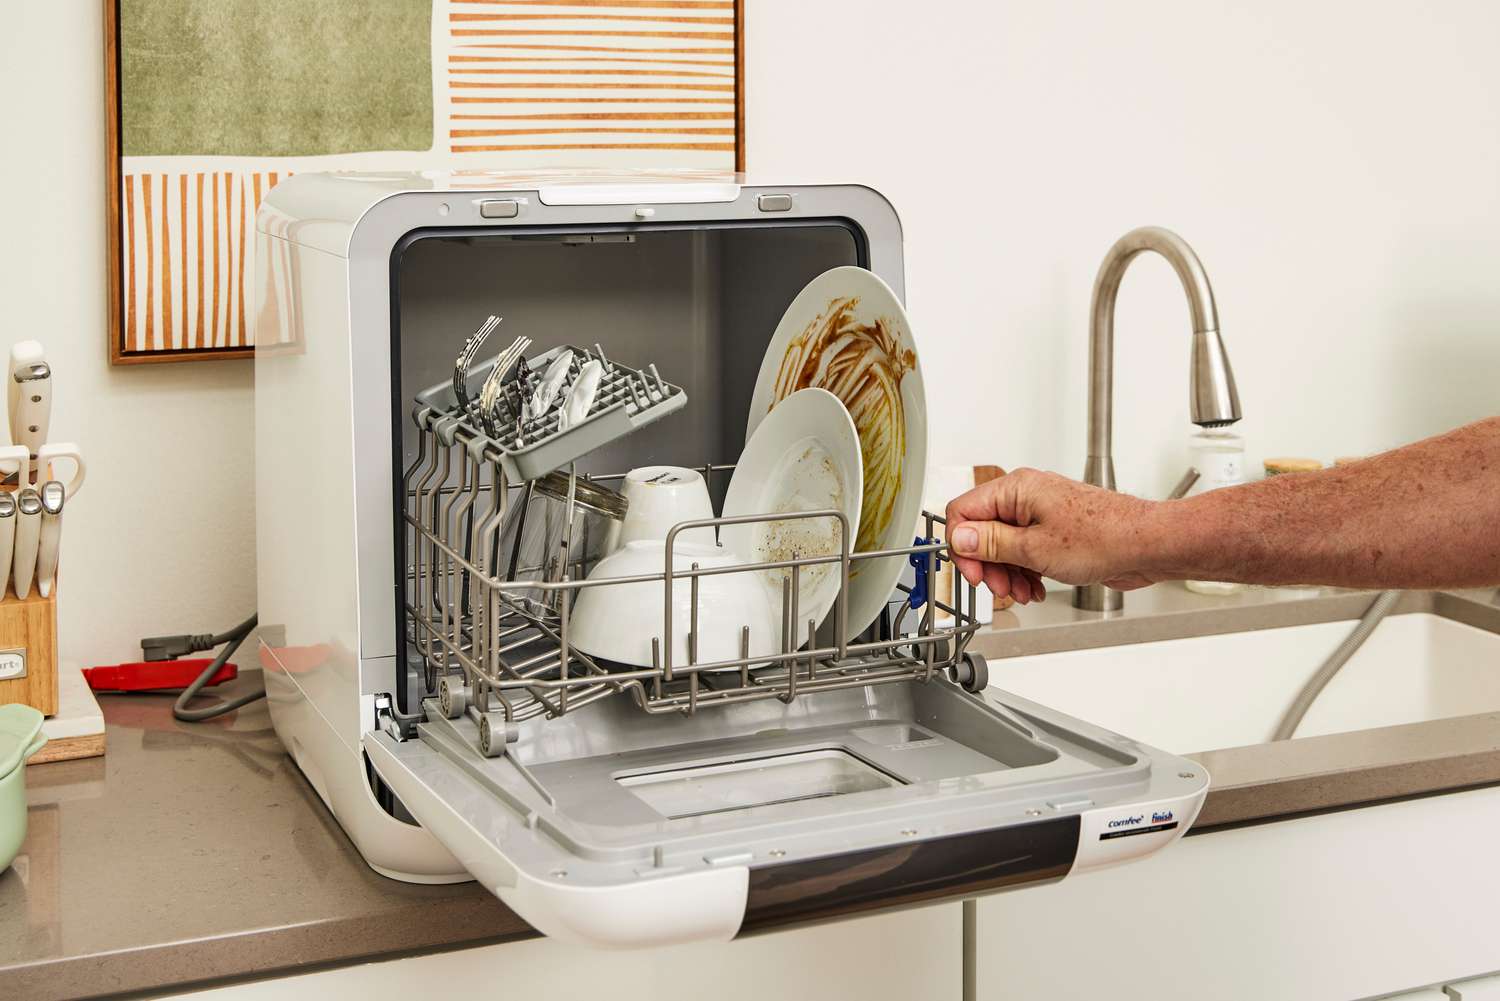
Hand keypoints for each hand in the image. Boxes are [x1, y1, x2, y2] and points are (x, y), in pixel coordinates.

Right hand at [944, 468, 1161, 603]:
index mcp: (1016, 489)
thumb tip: (960, 538)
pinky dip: (1025, 570)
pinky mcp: (1054, 529)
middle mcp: (1026, 495)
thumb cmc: (1104, 538)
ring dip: (1008, 572)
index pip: (964, 512)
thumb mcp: (1035, 548)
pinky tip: (1035, 588)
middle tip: (1000, 588)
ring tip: (1022, 592)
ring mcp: (1041, 512)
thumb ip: (991, 543)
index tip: (974, 573)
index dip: (963, 546)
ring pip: (1004, 544)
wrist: (1145, 545)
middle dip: (988, 564)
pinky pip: (1025, 549)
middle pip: (983, 530)